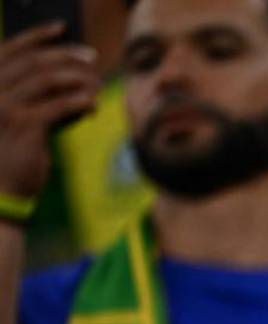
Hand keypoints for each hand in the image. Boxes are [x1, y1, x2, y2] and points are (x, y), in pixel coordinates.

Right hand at [0, 22, 98, 198]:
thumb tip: (72, 77)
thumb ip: (35, 96)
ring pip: (47, 79)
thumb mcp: (18, 118)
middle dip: (66, 55)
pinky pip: (58, 105)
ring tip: (96, 84)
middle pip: (33, 60)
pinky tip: (93, 104)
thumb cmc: (14, 152)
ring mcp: (5, 108)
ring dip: (77, 78)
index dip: (35, 36)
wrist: (3, 190)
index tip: (61, 28)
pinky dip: (79, 100)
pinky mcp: (25, 126)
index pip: (9, 49)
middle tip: (92, 57)